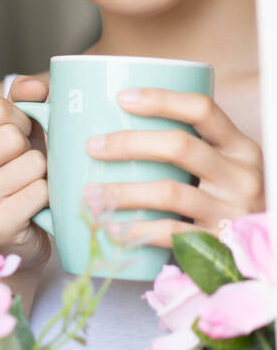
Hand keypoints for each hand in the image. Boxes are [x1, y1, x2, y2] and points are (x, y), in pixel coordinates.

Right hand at [0, 74, 51, 273]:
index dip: (19, 119)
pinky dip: (45, 197)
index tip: (15, 137)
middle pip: (12, 136)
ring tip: (26, 186)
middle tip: (21, 166)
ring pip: (31, 163)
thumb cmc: (10, 173)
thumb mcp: (9, 129)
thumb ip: (21, 99)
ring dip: (40, 174)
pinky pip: (40, 192)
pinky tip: (31, 206)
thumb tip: (34, 88)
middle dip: (29, 148)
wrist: (13, 235)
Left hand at [83, 88, 265, 247]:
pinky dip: (137, 230)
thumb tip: (106, 126)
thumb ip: (185, 150)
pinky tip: (113, 228)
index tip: (121, 98)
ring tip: (90, 194)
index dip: (162, 100)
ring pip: (169, 192)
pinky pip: (171, 232)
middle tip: (92, 146)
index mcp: (240, 148)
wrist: (261, 251)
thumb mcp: (221, 168)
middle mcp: (241, 175)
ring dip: (123, 192)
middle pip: (180, 146)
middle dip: (129, 143)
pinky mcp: (220, 243)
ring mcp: (233, 210)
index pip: (203, 110)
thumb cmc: (225, 200)